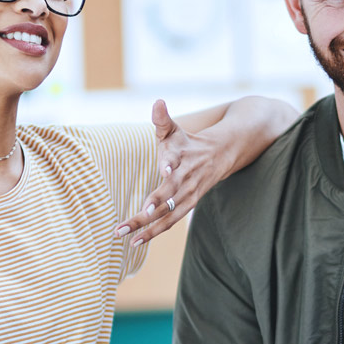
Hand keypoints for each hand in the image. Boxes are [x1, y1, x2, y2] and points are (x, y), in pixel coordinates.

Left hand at [116, 99, 226, 245]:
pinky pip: (169, 221)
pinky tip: (136, 241)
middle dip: (154, 202)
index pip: (176, 160)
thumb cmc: (186, 143)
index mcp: (181, 155)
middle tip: (139, 212)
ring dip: (147, 225)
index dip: (170, 164)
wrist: (218, 156)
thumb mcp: (174, 130)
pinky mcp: (187, 205)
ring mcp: (187, 194)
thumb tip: (157, 102)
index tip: (165, 170)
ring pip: (167, 212)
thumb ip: (162, 119)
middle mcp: (185, 177)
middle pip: (169, 191)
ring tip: (125, 233)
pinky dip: (154, 232)